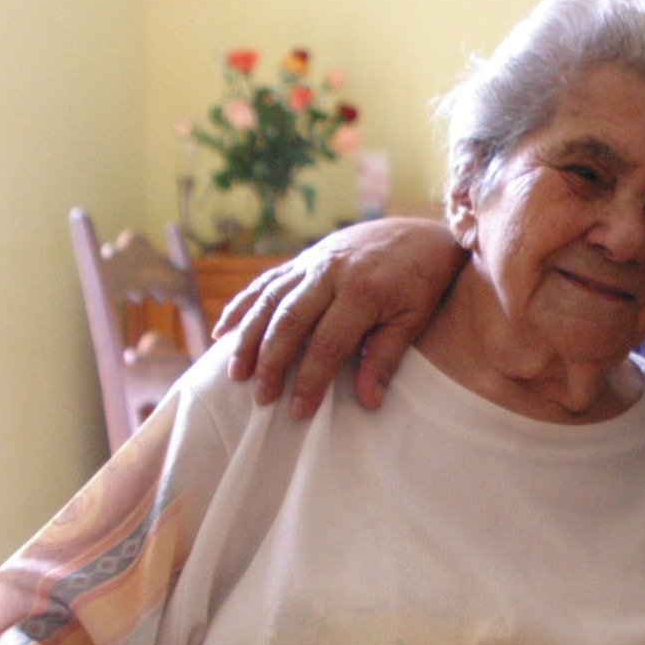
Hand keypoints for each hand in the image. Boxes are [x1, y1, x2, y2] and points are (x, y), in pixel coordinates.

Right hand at [213, 216, 466, 418]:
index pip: (328, 343)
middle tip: (261, 397)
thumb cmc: (421, 284)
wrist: (421, 234)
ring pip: (269, 300)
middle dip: (271, 362)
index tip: (299, 410)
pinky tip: (223, 331)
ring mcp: (313, 262)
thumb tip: (368, 402)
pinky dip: (242, 305)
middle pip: (289, 321)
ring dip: (248, 337)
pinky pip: (266, 282)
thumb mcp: (413, 320)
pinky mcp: (303, 258)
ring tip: (235, 372)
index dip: (311, 379)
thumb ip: (386, 358)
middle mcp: (330, 273)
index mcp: (362, 291)